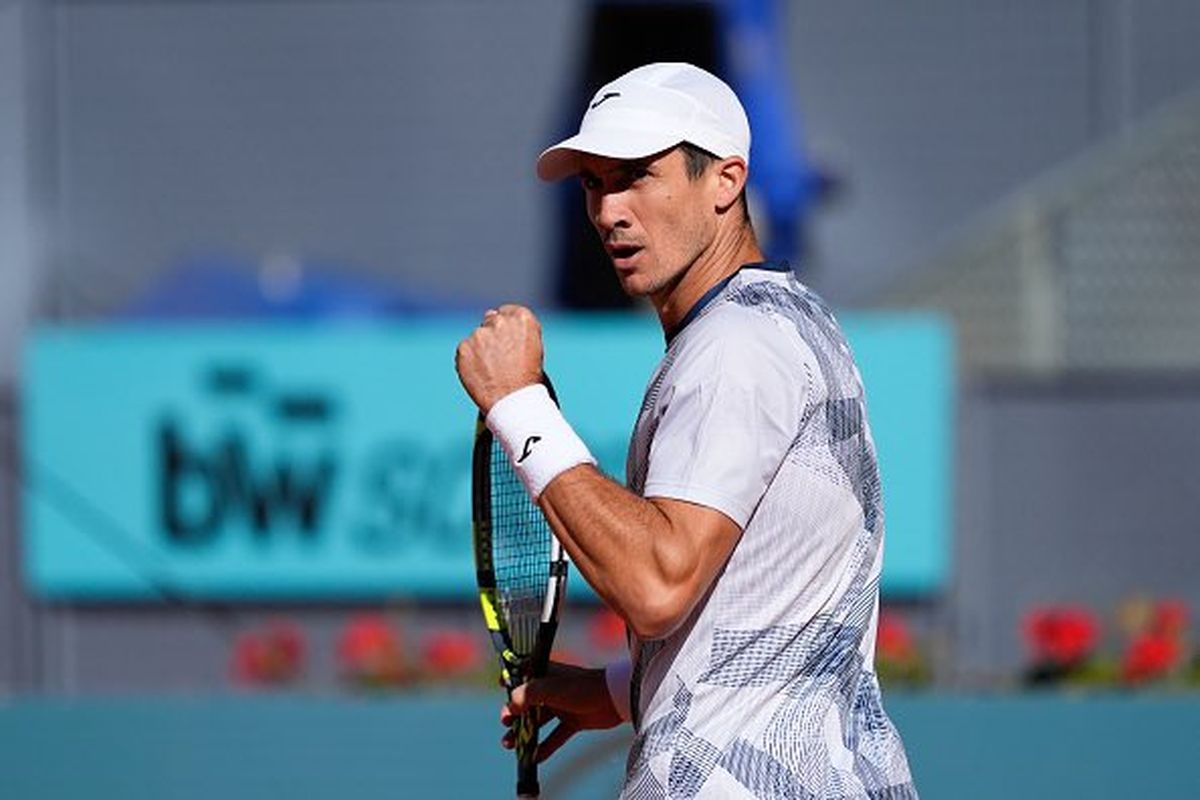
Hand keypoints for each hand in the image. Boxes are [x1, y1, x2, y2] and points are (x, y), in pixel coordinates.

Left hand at [455, 304, 543, 413]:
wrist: (514, 402)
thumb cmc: (528, 380)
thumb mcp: (533, 348)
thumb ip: (515, 332)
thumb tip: (495, 323)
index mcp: (523, 318)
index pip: (508, 312)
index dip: (507, 328)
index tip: (507, 340)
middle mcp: (501, 321)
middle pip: (491, 320)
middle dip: (492, 335)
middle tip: (498, 358)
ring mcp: (480, 334)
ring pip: (477, 337)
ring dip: (480, 349)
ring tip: (491, 371)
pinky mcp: (464, 347)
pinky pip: (464, 351)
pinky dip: (469, 361)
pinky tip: (480, 375)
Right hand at [501, 661, 625, 762]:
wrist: (614, 698)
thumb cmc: (581, 687)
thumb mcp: (550, 688)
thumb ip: (526, 695)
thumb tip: (509, 706)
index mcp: (546, 673)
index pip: (523, 673)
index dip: (511, 680)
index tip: (501, 687)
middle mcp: (552, 689)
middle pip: (526, 703)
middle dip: (512, 714)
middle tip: (505, 723)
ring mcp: (563, 706)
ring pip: (538, 722)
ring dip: (523, 733)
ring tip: (510, 745)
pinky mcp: (573, 721)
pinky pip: (555, 736)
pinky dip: (545, 747)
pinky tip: (534, 758)